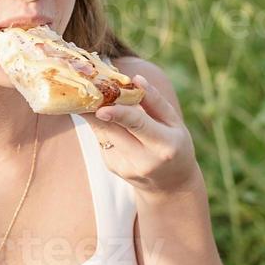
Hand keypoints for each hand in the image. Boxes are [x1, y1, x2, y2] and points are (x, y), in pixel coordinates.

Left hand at [86, 73, 200, 196]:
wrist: (170, 185)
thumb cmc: (175, 146)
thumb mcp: (174, 123)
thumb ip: (155, 102)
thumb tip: (137, 79)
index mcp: (164, 146)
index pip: (137, 125)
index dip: (117, 114)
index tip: (100, 106)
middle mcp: (143, 160)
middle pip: (112, 129)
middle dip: (96, 108)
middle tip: (89, 88)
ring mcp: (124, 166)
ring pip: (102, 132)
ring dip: (95, 113)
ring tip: (93, 96)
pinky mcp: (112, 167)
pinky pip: (102, 139)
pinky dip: (102, 125)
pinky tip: (107, 119)